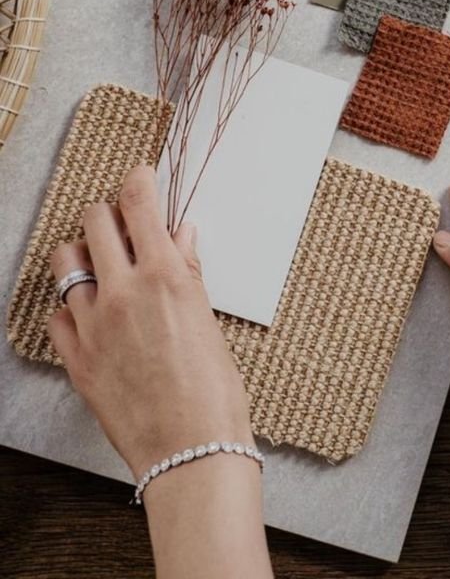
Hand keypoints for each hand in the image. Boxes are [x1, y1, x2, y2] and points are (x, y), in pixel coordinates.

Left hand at [47, 165, 252, 478]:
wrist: (191, 452)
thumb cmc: (213, 391)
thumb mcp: (208, 319)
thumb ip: (187, 271)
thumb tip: (180, 235)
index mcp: (163, 275)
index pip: (138, 202)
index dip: (138, 179)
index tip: (141, 176)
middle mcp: (121, 291)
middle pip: (94, 220)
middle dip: (109, 214)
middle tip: (124, 226)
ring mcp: (92, 324)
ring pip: (66, 260)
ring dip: (83, 254)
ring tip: (103, 267)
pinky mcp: (76, 358)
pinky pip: (56, 314)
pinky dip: (71, 306)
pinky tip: (91, 315)